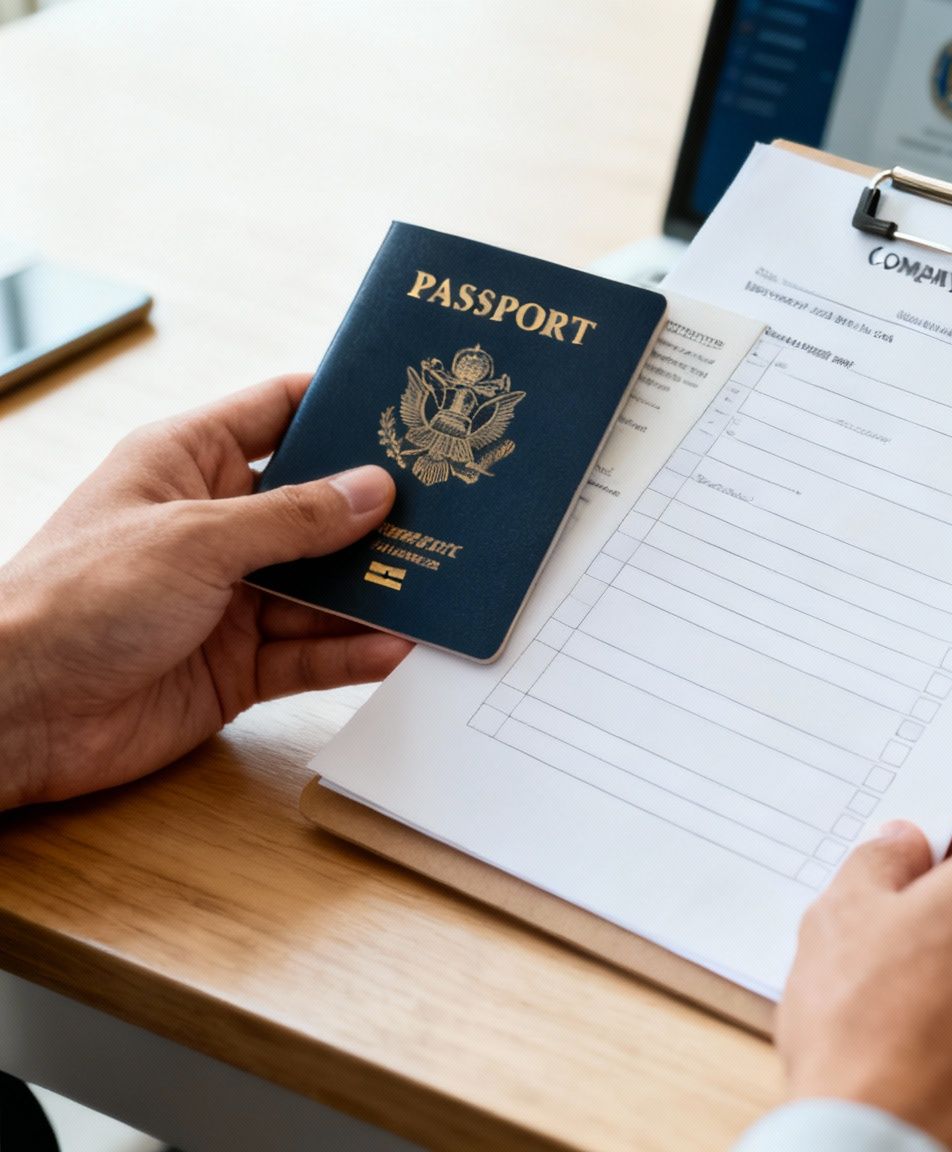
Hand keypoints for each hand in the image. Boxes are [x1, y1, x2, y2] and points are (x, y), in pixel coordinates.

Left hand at [0, 375, 411, 808]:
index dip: (338, 406)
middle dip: (379, 510)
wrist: (17, 712)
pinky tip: (398, 646)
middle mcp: (211, 527)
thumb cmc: (73, 600)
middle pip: (316, 507)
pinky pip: (312, 653)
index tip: (407, 405)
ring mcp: (226, 598)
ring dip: (377, 590)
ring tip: (441, 582)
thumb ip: (294, 517)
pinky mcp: (236, 666)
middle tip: (453, 503)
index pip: (275, 414)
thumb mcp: (195, 539)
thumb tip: (374, 488)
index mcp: (184, 464)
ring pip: (324, 586)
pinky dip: (354, 652)